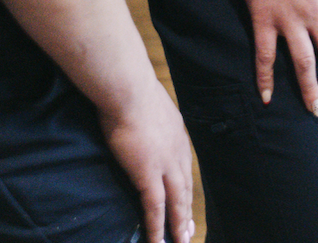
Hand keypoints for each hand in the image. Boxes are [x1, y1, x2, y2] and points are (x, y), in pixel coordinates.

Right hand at [98, 76, 195, 242]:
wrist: (128, 89)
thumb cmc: (132, 90)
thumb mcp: (150, 103)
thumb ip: (151, 117)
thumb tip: (143, 118)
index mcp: (177, 134)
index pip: (184, 167)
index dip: (185, 188)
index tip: (187, 203)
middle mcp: (177, 151)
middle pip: (185, 188)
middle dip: (187, 212)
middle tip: (190, 231)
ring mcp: (165, 164)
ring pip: (176, 202)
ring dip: (178, 225)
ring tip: (181, 241)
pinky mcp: (149, 174)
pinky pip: (155, 208)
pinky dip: (157, 228)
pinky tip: (158, 242)